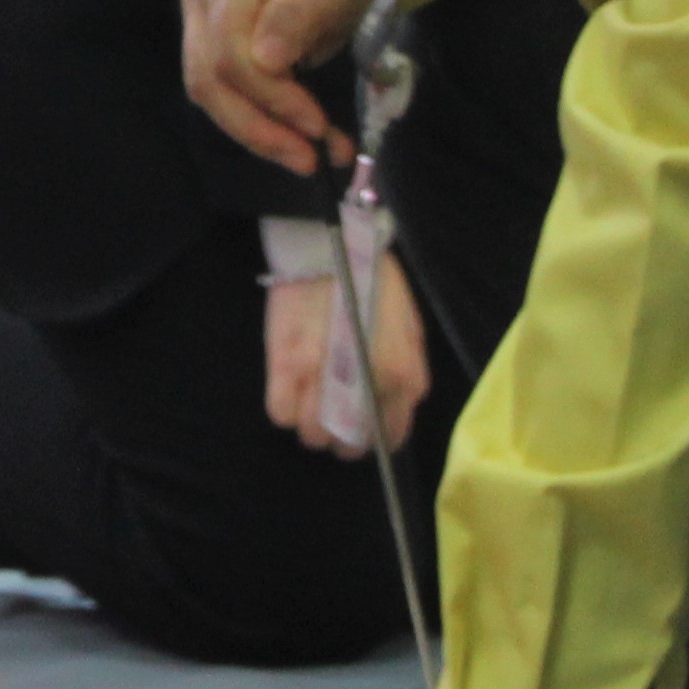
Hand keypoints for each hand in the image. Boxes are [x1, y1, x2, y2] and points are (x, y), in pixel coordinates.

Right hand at [178, 0, 397, 174]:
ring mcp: (197, 7)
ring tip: (303, 158)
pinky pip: (218, 82)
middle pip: (209, 74)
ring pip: (206, 86)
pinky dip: (253, 115)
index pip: (233, 50)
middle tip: (309, 161)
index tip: (319, 128)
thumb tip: (269, 61)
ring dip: (254, 130)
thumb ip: (304, 9)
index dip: (272, 97)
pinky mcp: (207, 28)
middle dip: (259, 126)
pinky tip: (287, 134)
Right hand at [262, 255, 430, 451]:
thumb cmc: (371, 281)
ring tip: (304, 401)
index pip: (388, 438)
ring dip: (306, 426)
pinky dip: (282, 408)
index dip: (368, 438)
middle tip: (325, 415)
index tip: (355, 428)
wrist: (330, 244)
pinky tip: (286, 388)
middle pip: (346, 444)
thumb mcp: (408, 327)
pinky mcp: (286, 364)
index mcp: (405, 377)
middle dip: (335, 437)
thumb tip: (388, 406)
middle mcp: (368, 385)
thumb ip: (405, 372)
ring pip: (311, 435)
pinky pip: (280, 414)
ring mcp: (325, 377)